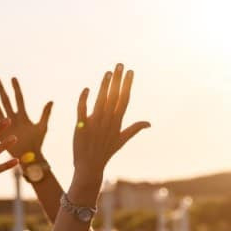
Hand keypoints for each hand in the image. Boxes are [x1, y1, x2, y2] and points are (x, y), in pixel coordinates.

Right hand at [0, 77, 52, 159]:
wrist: (30, 158)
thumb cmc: (37, 143)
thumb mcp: (42, 127)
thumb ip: (45, 114)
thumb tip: (51, 101)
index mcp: (22, 116)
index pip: (19, 98)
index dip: (16, 89)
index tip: (13, 78)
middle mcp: (13, 118)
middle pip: (6, 101)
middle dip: (1, 90)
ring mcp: (5, 126)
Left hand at [71, 63, 149, 184]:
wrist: (90, 166)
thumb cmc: (106, 152)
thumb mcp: (122, 140)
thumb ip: (134, 128)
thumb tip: (149, 123)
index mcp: (117, 122)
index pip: (124, 99)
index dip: (127, 84)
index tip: (130, 71)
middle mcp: (108, 120)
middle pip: (114, 96)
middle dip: (117, 79)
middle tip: (120, 64)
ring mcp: (94, 123)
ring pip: (100, 100)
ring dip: (104, 85)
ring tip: (108, 72)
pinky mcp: (81, 126)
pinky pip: (82, 110)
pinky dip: (84, 99)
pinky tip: (87, 89)